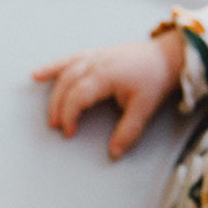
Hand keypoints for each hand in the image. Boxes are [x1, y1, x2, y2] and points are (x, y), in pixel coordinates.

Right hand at [34, 30, 184, 158]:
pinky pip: (69, 59)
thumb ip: (128, 131)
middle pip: (67, 84)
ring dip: (53, 89)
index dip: (70, 115)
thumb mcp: (145, 107)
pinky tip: (38, 74)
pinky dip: (53, 67)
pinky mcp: (96, 54)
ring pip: (65, 71)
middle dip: (58, 107)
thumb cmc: (156, 77)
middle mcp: (96, 63)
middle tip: (57, 127)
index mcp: (106, 75)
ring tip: (47, 109)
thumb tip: (115, 152)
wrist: (168, 55)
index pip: (78, 96)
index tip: (69, 132)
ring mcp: (95, 56)